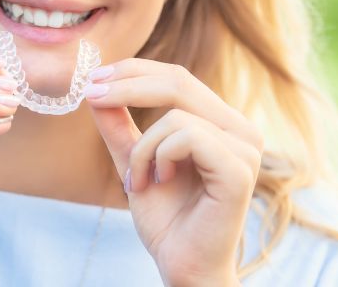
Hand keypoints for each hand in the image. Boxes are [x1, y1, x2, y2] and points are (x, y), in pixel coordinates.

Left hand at [85, 60, 263, 286]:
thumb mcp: (134, 161)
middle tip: (92, 95)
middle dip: (127, 85)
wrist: (183, 266)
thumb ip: (119, 126)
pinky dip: (158, 157)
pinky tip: (159, 182)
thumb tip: (95, 88)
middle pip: (179, 81)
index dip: (134, 70)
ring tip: (138, 181)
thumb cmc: (167, 219)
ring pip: (176, 114)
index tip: (95, 78)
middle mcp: (240, 129)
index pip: (177, 77)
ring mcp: (245, 148)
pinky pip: (186, 136)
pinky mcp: (239, 169)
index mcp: (221, 122)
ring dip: (142, 147)